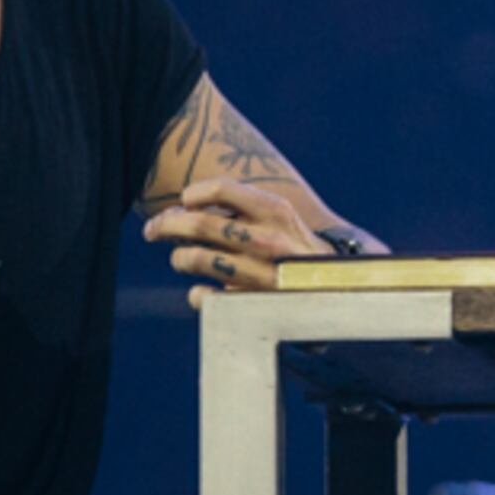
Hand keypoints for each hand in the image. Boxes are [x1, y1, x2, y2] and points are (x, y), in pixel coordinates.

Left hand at [142, 176, 334, 298]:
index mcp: (277, 211)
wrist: (340, 292)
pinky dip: (196, 293)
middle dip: (166, 224)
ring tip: (183, 258)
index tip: (184, 202)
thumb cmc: (297, 250)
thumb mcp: (281, 219)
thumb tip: (183, 208)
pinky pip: (204, 296)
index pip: (221, 189)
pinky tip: (202, 290)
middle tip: (153, 229)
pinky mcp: (252, 305)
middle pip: (199, 223)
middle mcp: (269, 240)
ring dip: (180, 257)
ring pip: (195, 258)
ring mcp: (261, 275)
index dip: (192, 194)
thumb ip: (241, 209)